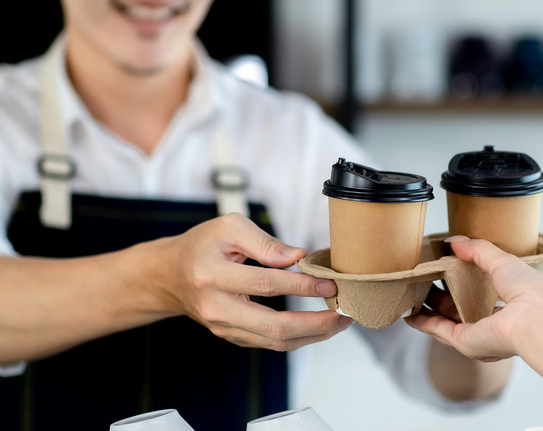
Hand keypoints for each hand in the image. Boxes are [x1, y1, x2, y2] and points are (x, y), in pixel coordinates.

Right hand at [153, 213, 351, 350]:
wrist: (170, 275)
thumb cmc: (202, 245)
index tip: (329, 283)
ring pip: (275, 342)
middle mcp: (216, 308)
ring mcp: (223, 327)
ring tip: (340, 321)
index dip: (301, 284)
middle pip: (273, 327)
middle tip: (343, 313)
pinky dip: (299, 337)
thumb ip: (265, 242)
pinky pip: (270, 343)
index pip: (266, 284)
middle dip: (315, 323)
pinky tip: (319, 326)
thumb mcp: (230, 227)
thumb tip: (298, 257)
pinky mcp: (232, 336)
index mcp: (212, 275)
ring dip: (313, 335)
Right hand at [407, 236, 542, 360]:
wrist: (536, 319)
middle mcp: (494, 324)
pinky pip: (439, 331)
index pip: (483, 294)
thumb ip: (479, 251)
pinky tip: (411, 315)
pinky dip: (424, 323)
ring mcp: (479, 335)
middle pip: (461, 309)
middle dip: (443, 296)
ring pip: (448, 321)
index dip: (465, 282)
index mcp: (510, 305)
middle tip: (426, 280)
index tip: (448, 268)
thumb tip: (456, 241)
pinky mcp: (465, 342)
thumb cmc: (532, 291)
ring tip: (413, 294)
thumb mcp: (503, 261)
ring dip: (430, 309)